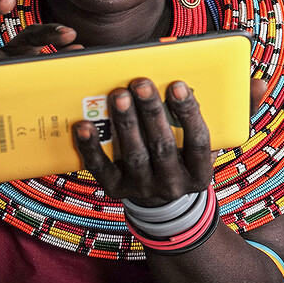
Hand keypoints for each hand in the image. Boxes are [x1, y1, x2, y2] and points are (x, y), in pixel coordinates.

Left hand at [74, 78, 221, 206]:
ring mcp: (143, 188)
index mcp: (198, 173)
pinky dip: (91, 146)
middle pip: (163, 146)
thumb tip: (183, 89)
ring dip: (126, 122)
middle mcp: (173, 184)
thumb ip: (193, 125)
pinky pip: (101, 168)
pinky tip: (85, 125)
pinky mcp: (116, 188)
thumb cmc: (178, 159)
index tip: (177, 86)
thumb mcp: (195, 149)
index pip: (198, 141)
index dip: (188, 113)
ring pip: (134, 155)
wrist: (157, 198)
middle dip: (151, 112)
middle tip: (141, 84)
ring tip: (119, 95)